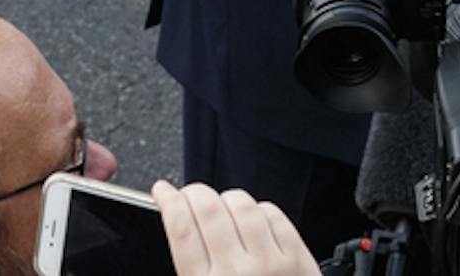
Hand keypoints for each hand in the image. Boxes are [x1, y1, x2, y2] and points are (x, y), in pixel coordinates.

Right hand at [154, 183, 319, 275]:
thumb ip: (194, 270)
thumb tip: (182, 234)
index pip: (181, 231)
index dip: (169, 203)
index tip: (162, 191)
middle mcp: (236, 272)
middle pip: (209, 211)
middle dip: (194, 192)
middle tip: (189, 192)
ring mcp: (270, 262)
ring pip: (243, 206)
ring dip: (228, 198)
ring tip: (221, 203)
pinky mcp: (297, 257)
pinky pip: (274, 215)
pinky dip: (260, 208)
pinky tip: (253, 214)